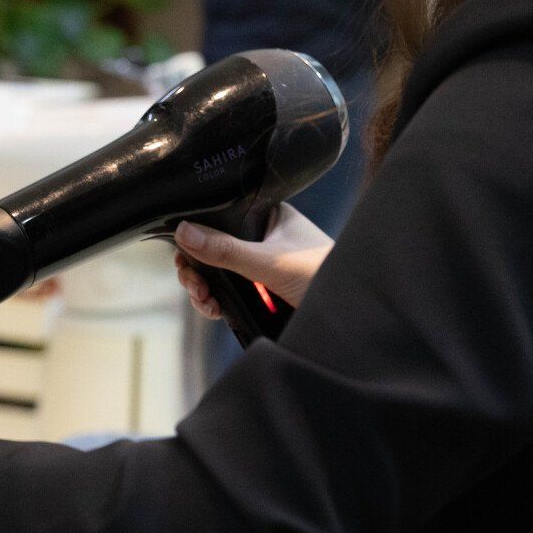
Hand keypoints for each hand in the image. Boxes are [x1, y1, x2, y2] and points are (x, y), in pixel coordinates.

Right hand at [174, 203, 334, 317]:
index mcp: (267, 217)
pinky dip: (214, 302)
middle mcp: (261, 239)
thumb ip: (226, 249)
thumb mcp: (269, 262)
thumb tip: (182, 232)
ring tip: (205, 302)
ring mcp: (260, 267)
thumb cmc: (323, 275)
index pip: (219, 220)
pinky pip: (227, 293)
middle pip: (212, 250)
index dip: (196, 239)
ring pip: (216, 274)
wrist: (350, 315)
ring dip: (202, 289)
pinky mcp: (260, 292)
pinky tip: (213, 310)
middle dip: (195, 271)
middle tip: (195, 286)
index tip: (185, 258)